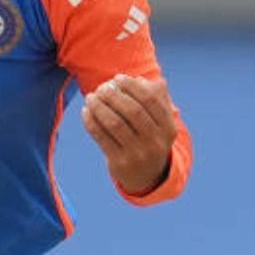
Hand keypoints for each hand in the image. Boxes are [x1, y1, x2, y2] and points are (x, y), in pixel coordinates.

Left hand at [81, 74, 176, 194]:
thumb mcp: (160, 122)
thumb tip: (139, 80)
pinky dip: (91, 121)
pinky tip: (86, 111)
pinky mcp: (120, 163)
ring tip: (91, 97)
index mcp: (168, 128)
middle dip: (114, 95)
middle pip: (132, 110)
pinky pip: (101, 137)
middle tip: (101, 87)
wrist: (146, 176)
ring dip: (99, 106)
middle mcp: (155, 142)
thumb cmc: (149, 138)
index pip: (150, 100)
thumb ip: (156, 98)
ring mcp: (138, 154)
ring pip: (114, 123)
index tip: (117, 78)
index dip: (132, 86)